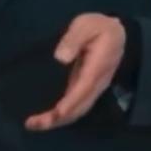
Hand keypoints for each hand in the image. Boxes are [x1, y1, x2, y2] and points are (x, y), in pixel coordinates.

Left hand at [27, 13, 124, 131]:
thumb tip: (60, 57)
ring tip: (33, 124)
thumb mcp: (85, 25)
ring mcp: (91, 89)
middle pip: (79, 107)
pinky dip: (60, 116)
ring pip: (77, 111)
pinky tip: (46, 118)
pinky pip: (74, 107)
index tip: (55, 114)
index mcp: (96, 68)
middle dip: (57, 119)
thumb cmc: (99, 28)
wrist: (118, 34)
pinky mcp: (84, 89)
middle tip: (32, 124)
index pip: (83, 90)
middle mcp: (95, 84)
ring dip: (57, 121)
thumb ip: (73, 39)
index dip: (69, 104)